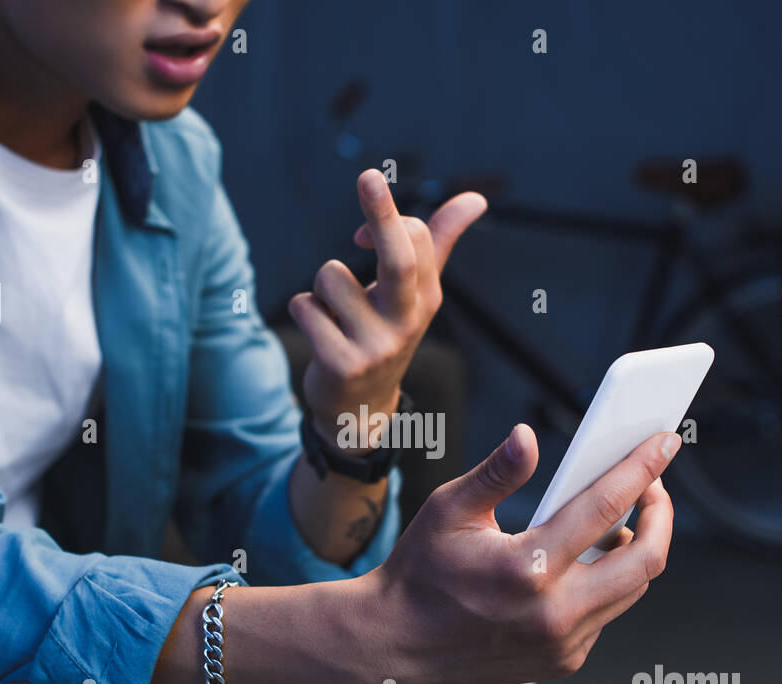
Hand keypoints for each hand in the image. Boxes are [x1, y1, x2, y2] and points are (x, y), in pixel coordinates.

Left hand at [288, 169, 486, 448]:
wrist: (360, 408)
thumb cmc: (384, 333)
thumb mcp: (415, 293)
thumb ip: (439, 242)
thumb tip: (477, 199)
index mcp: (427, 297)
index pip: (417, 239)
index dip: (385, 215)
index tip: (364, 217)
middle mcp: (407, 321)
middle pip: (398, 260)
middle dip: (382, 216)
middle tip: (368, 176)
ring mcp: (376, 346)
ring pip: (329, 277)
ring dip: (319, 289)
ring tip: (335, 316)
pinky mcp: (341, 364)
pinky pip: (305, 307)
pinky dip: (304, 311)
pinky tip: (321, 334)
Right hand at [366, 425, 679, 683]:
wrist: (396, 643)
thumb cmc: (421, 570)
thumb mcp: (449, 509)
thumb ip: (498, 472)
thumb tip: (528, 437)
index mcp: (527, 567)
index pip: (604, 508)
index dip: (641, 470)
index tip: (665, 443)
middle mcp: (554, 612)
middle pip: (646, 560)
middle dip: (660, 516)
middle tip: (653, 489)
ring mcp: (563, 643)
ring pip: (632, 589)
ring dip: (635, 550)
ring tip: (617, 521)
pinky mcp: (563, 661)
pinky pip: (606, 614)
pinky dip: (606, 583)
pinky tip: (585, 561)